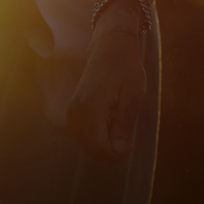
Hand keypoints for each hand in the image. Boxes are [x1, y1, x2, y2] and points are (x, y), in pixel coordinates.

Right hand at [65, 20, 146, 159]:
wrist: (108, 49)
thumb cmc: (125, 70)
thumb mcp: (133, 98)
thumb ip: (124, 126)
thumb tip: (119, 151)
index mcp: (89, 109)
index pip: (98, 147)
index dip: (116, 153)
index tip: (130, 144)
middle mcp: (74, 112)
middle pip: (90, 148)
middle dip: (110, 150)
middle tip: (126, 137)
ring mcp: (71, 112)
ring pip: (86, 144)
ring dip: (104, 143)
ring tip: (117, 125)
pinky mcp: (72, 111)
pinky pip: (83, 135)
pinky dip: (97, 136)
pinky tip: (108, 122)